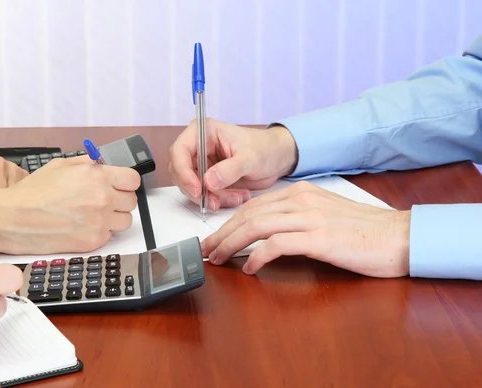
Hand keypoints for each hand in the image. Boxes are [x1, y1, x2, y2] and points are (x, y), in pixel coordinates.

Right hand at [0, 156, 140, 253]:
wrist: (13, 218)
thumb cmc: (32, 193)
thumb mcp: (59, 166)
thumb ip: (85, 164)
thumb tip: (100, 164)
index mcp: (96, 177)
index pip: (133, 180)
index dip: (126, 182)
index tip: (120, 185)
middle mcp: (102, 199)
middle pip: (131, 201)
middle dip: (119, 200)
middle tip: (104, 201)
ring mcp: (99, 222)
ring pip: (125, 221)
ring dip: (114, 218)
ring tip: (95, 215)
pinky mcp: (93, 241)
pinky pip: (109, 236)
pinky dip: (100, 232)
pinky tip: (83, 226)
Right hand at [169, 118, 297, 210]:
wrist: (276, 158)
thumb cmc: (265, 148)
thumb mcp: (251, 157)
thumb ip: (230, 169)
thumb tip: (208, 181)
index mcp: (204, 131)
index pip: (179, 151)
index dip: (183, 172)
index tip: (197, 190)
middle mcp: (198, 146)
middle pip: (181, 172)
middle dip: (197, 190)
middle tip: (214, 202)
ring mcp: (201, 163)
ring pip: (191, 186)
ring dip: (211, 198)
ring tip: (236, 197)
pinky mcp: (207, 177)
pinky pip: (204, 194)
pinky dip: (218, 200)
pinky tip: (237, 197)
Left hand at [202, 181, 410, 277]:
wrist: (400, 236)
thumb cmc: (364, 231)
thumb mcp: (325, 215)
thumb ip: (296, 218)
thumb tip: (268, 235)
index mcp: (302, 192)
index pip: (254, 206)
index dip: (230, 222)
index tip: (216, 237)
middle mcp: (302, 200)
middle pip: (249, 214)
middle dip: (222, 233)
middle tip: (206, 249)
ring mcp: (310, 217)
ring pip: (256, 226)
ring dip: (231, 244)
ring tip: (218, 258)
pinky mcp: (319, 238)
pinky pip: (276, 245)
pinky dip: (257, 257)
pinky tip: (249, 268)